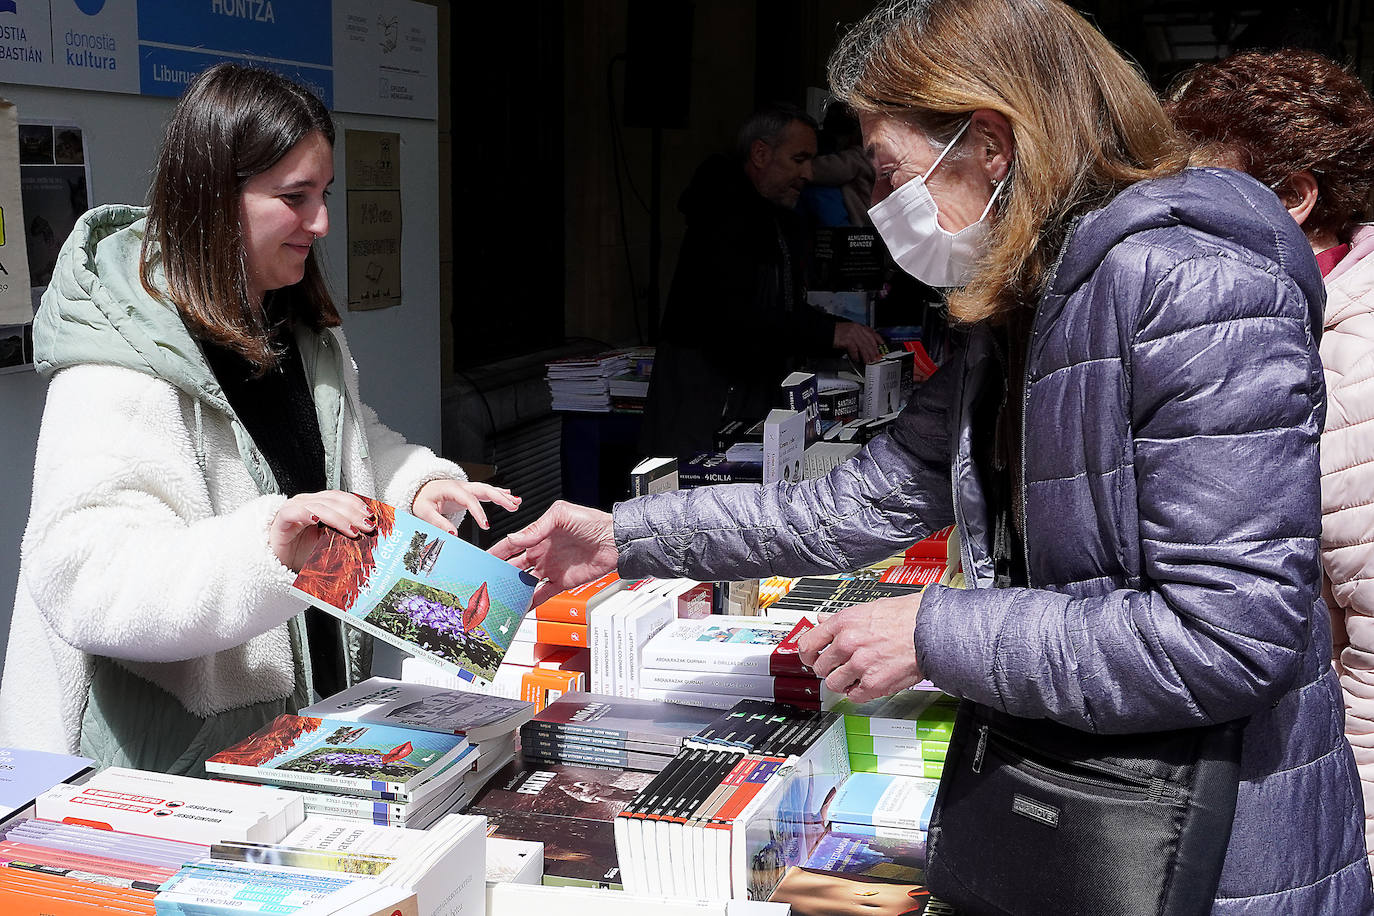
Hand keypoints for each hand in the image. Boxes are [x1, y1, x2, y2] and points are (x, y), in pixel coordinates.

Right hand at [270, 490, 375, 571]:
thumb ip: (341, 533)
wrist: (278, 562)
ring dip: (340, 518)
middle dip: (353, 512)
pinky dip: (310, 514)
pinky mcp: (283, 517)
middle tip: (367, 525)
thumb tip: (365, 534)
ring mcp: (295, 507)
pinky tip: (319, 521)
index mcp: (319, 504)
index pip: (340, 498)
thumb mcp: (326, 541)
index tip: (370, 515)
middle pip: (334, 501)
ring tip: (353, 530)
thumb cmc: (301, 551)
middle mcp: (307, 502)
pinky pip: (298, 512)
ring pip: (321, 506)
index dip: (356, 504)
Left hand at [413, 479, 520, 532]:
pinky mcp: (470, 491)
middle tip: (513, 506)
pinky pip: (487, 491)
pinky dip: (499, 493)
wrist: (421, 489)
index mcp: (452, 489)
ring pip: (488, 489)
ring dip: (503, 495)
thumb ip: (438, 522)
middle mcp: (462, 486)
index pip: (469, 500)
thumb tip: (452, 533)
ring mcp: (467, 488)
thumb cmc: (423, 499)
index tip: (486, 526)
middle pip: (484, 489)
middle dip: (500, 497)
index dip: (479, 513)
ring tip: (516, 502)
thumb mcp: (424, 511)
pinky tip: (510, 495)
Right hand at [489, 500, 617, 605]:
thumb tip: (515, 538)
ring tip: (499, 597)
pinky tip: (520, 607)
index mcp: (539, 536)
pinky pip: (542, 594)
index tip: (483, 559)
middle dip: (500, 573)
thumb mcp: (561, 515)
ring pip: (525, 582)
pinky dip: (530, 602)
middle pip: (515, 566)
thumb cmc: (592, 522)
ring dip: (513, 589)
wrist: (614, 540)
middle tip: (487, 581)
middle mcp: (542, 553)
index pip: (512, 545)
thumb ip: (537, 527)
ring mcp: (551, 568)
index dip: (496, 552)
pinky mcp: (562, 582)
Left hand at [796, 594, 924, 701]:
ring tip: (855, 675)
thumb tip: (823, 621)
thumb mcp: (868, 609)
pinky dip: (858, 693)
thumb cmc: (906, 617)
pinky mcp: (874, 684)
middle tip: (839, 666)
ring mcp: (859, 665)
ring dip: (842, 682)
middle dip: (828, 668)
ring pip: (833, 684)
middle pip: (819, 667)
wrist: (931, 630)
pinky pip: (853, 696)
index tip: (810, 658)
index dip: (807, 654)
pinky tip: (866, 683)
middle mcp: (847, 644)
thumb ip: (842, 620)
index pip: (807, 644)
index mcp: (843, 623)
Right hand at [833, 321, 884, 364]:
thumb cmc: (837, 333)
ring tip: (868, 361)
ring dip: (866, 355)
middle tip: (876, 358)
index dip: (878, 340)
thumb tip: (866, 346)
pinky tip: (857, 359)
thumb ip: (859, 336)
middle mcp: (857, 329)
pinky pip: (854, 349)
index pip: (872, 333)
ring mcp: (852, 334)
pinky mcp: (847, 340)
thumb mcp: (851, 332)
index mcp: (859, 326)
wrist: (827, 331)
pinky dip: (856, 355)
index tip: (882, 346)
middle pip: (869, 341)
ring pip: (863, 346)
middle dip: (873, 351)